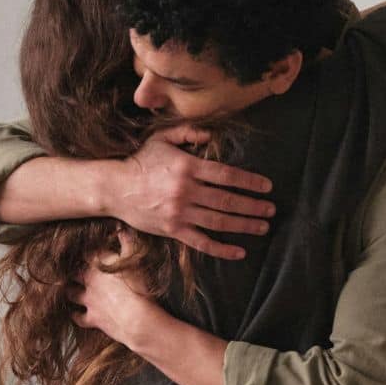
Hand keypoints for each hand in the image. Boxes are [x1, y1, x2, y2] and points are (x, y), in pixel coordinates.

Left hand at [69, 230, 162, 347]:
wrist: (137, 318)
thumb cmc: (138, 286)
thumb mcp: (135, 258)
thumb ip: (127, 240)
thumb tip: (120, 226)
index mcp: (98, 263)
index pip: (83, 251)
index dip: (81, 249)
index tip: (81, 247)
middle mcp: (89, 280)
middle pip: (72, 272)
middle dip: (71, 270)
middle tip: (71, 268)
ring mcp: (89, 300)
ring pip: (70, 293)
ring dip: (69, 290)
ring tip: (68, 288)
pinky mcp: (92, 318)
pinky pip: (77, 316)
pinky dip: (75, 314)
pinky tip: (74, 313)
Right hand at [105, 124, 275, 259]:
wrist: (114, 188)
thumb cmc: (140, 161)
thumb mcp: (162, 138)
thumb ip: (188, 132)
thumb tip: (211, 135)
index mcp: (187, 167)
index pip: (226, 175)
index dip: (249, 182)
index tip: (266, 187)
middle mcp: (186, 191)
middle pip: (227, 200)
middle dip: (253, 206)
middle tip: (271, 210)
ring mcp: (180, 213)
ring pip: (219, 221)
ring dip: (244, 225)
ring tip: (262, 227)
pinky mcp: (173, 230)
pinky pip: (202, 242)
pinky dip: (222, 249)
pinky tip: (239, 251)